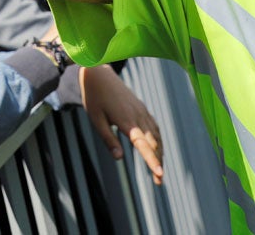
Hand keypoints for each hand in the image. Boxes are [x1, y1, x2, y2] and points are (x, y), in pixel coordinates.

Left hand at [80, 65, 163, 183]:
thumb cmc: (94, 97)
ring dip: (160, 152)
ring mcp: (142, 111)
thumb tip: (120, 158)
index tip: (160, 174)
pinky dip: (158, 139)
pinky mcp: (141, 107)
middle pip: (154, 144)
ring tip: (159, 169)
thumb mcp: (96, 120)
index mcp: (127, 121)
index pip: (143, 146)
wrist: (98, 73)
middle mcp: (138, 116)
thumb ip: (108, 140)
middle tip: (159, 182)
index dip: (152, 161)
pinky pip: (154, 126)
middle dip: (158, 163)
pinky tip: (157, 147)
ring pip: (156, 135)